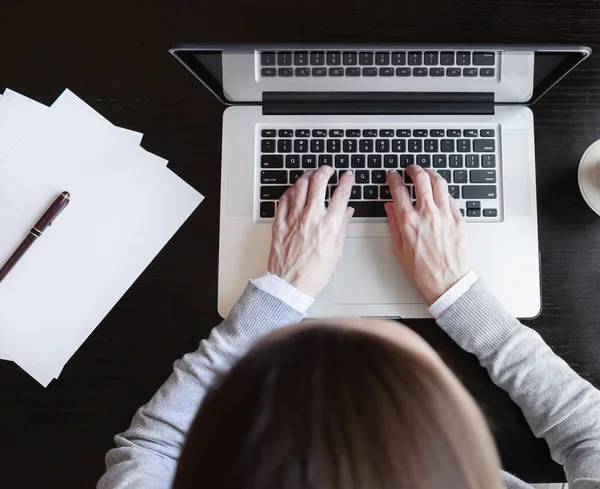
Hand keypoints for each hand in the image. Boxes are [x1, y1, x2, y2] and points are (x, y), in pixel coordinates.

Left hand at [267, 166, 354, 297]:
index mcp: (329, 224)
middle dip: (325, 170)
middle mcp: (311, 217)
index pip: (341, 193)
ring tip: (311, 174)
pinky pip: (284, 199)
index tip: (348, 176)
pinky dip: (291, 190)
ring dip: (307, 176)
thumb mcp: (336, 251)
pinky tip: (294, 190)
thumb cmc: (313, 273)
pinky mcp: (280, 222)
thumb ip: (342, 227)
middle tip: (327, 169)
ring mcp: (293, 218)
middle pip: (318, 181)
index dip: (347, 181)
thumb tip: (347, 212)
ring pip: (299, 185)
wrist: (289, 284)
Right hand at [385, 166, 469, 304]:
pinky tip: (439, 192)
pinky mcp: (458, 219)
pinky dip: (443, 191)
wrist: (447, 283)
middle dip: (413, 169)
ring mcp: (445, 215)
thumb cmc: (422, 271)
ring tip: (426, 173)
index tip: (392, 175)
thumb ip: (393, 224)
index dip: (393, 179)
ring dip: (431, 173)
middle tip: (410, 168)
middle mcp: (427, 214)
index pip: (398, 190)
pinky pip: (450, 197)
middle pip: (421, 179)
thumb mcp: (399, 249)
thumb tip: (389, 208)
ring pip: (439, 182)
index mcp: (409, 222)